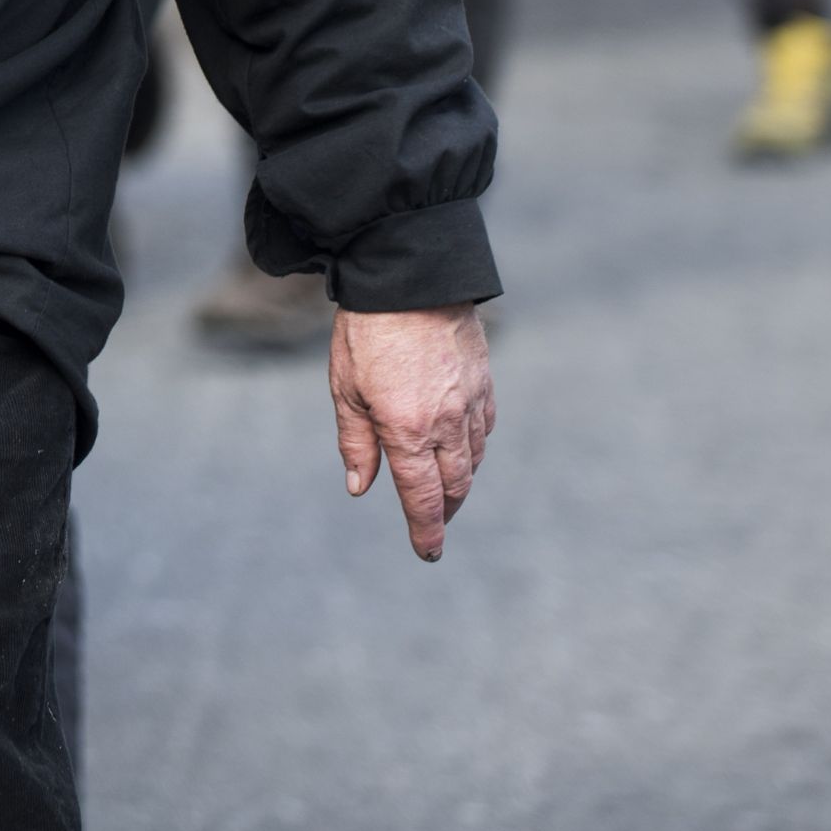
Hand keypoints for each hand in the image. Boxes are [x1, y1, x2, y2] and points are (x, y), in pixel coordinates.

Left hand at [330, 303, 494, 560]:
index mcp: (406, 430)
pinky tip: (462, 448)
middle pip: (454, 485)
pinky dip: (474, 447)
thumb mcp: (345, 389)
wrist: (410, 278)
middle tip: (433, 523)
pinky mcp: (485, 382)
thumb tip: (361, 488)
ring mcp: (471, 402)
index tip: (427, 552)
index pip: (422, 497)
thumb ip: (356, 442)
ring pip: (473, 459)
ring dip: (460, 481)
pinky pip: (485, 428)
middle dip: (444, 511)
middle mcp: (446, 423)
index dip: (426, 530)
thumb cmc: (366, 332)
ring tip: (446, 491)